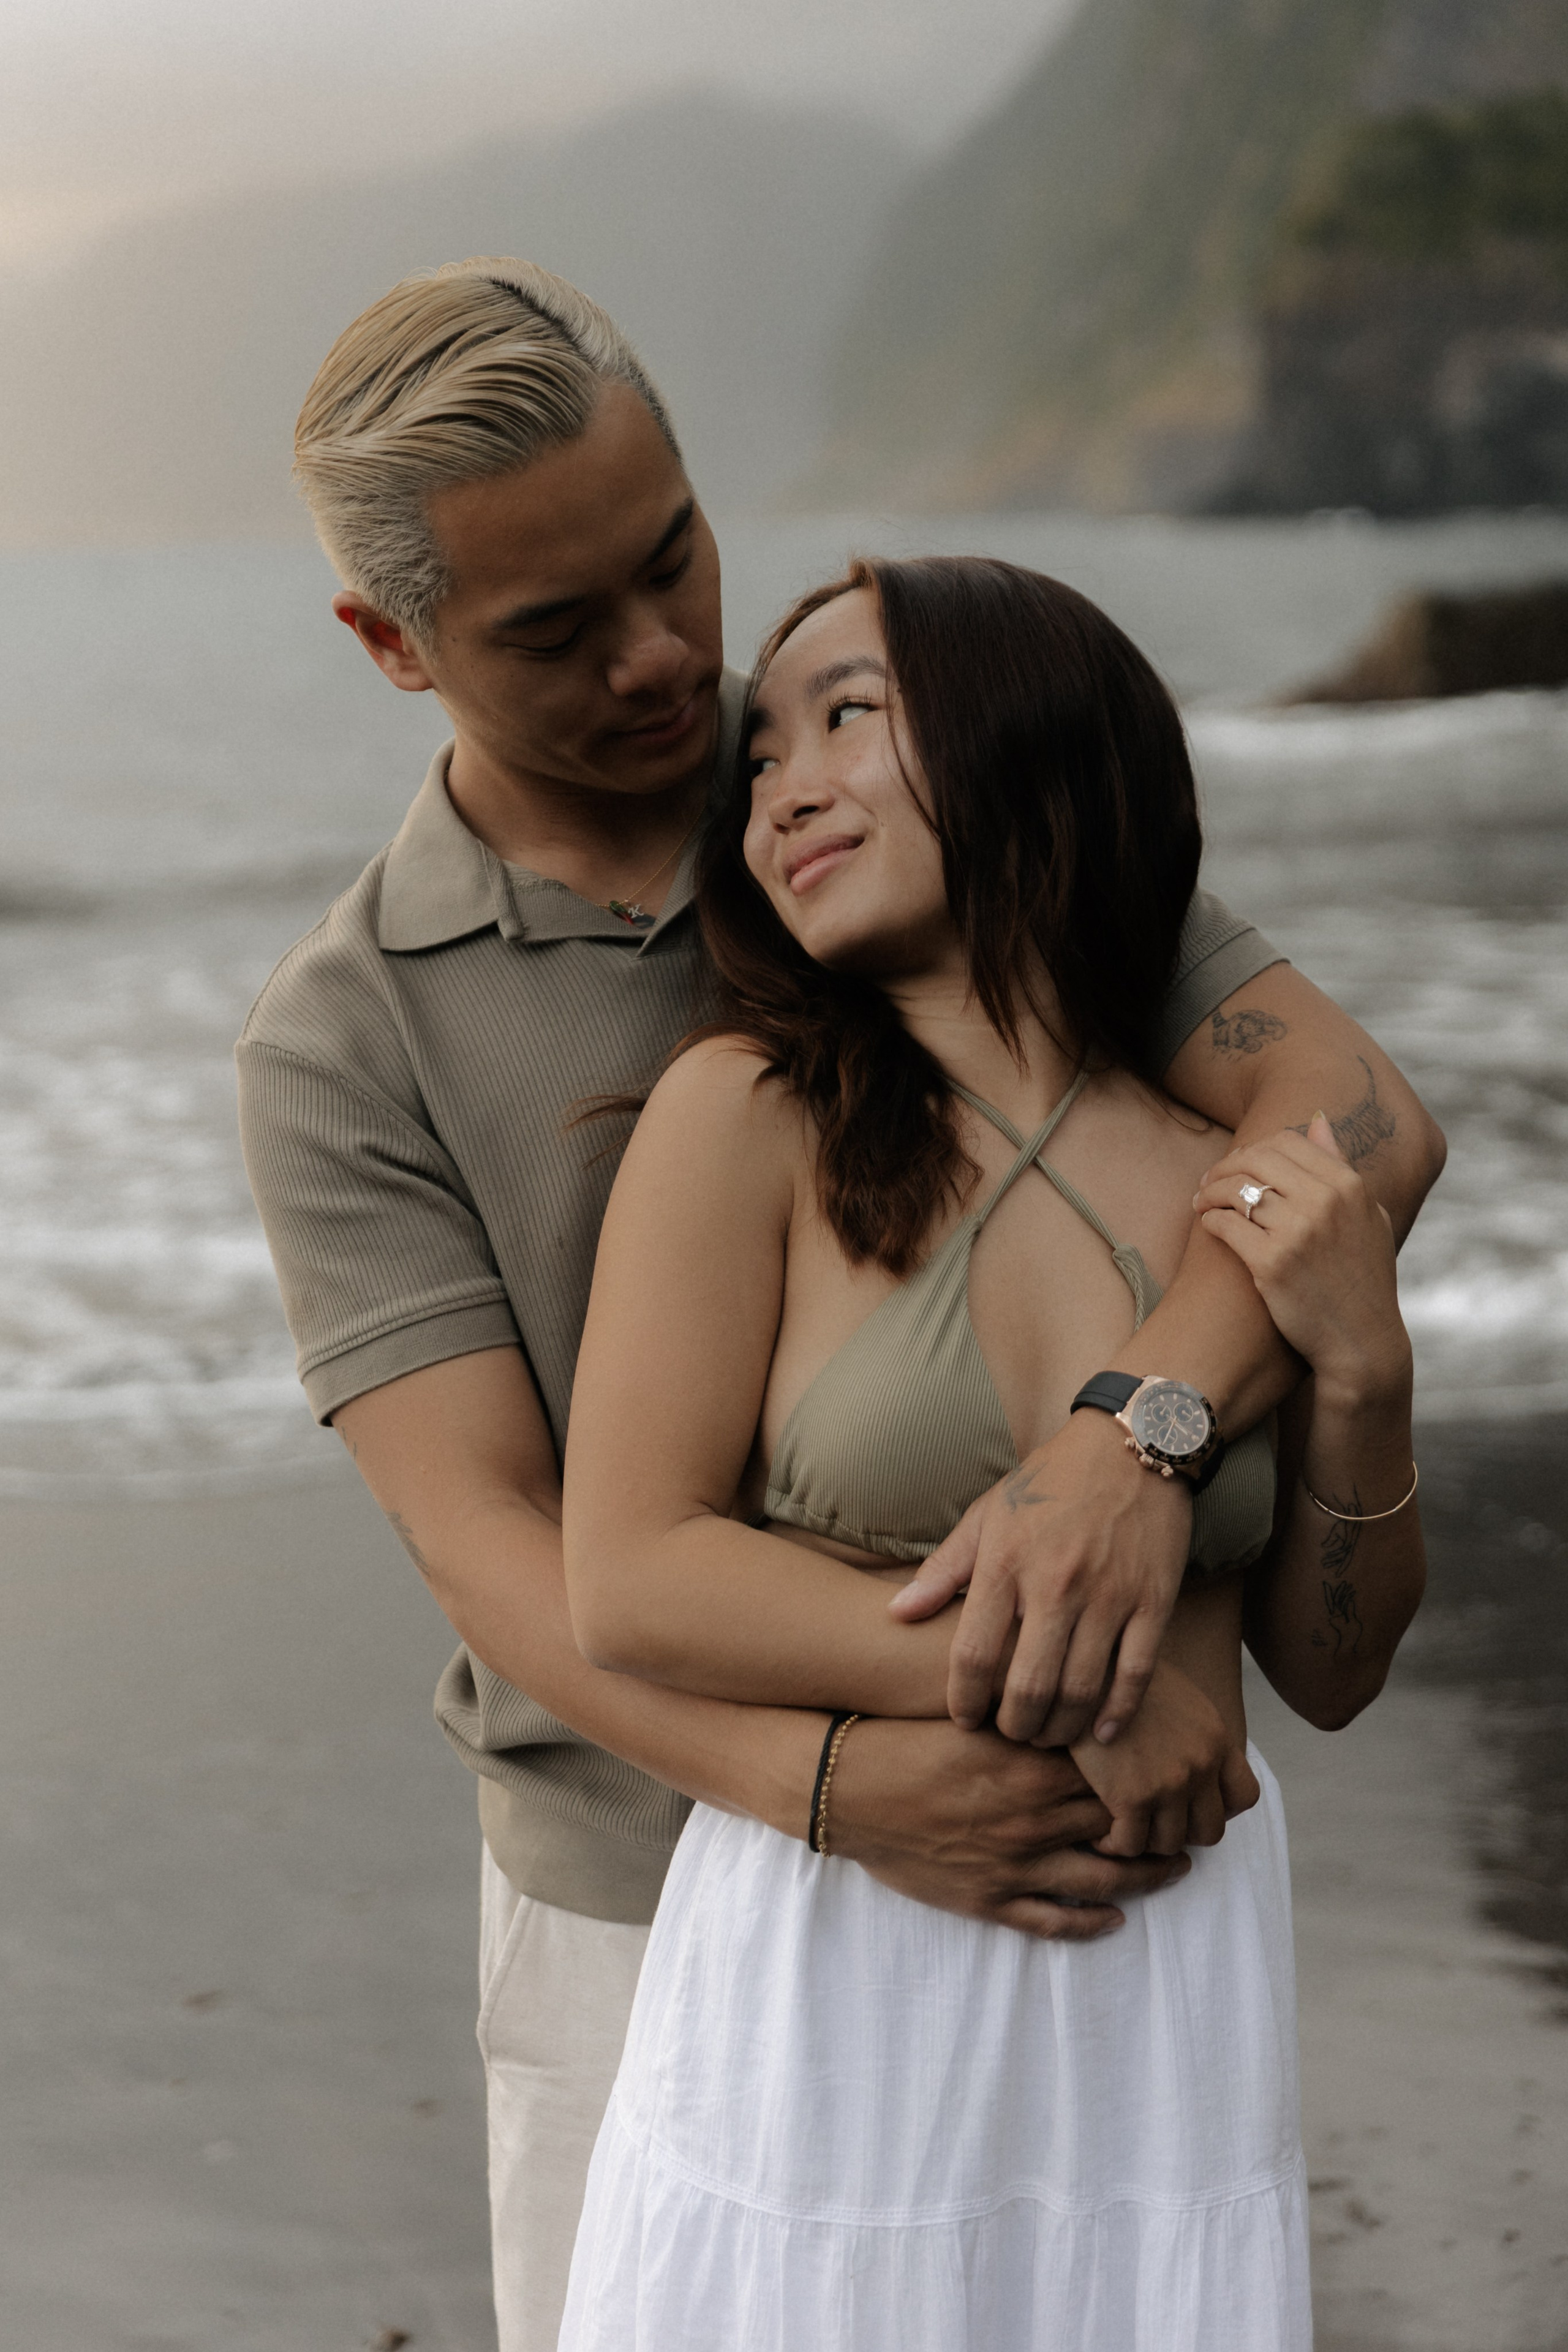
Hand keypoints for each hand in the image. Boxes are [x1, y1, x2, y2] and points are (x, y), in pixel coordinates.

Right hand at [827, 1715, 1191, 1939]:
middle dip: (1164, 1825)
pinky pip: (1053, 1921)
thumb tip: (1073, 1686)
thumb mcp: (974, 1713)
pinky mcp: (988, 1899)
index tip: (1184, 1771)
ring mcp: (1014, 1865)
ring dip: (1147, 1877)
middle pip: (1122, 1828)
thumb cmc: (907, 1736)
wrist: (845, 1786)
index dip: (1157, 1776)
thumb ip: (1027, 1705)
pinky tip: (1115, 1920)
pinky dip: (1090, 1923)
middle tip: (1197, 1820)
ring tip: (1177, 1869)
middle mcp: (1034, 1820)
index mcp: (1033, 1769)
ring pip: (1102, 1881)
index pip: (1118, 1777)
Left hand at [888, 1407, 1191, 1747]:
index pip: (973, 1655)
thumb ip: (944, 1569)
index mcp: (1006, 1562)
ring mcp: (1109, 1596)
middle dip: (1014, 1726)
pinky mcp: (1155, 1601)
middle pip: (1028, 1687)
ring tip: (1046, 1734)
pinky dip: (1117, 1715)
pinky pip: (1136, 1675)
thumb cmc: (1050, 1481)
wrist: (1131, 1444)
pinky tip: (1100, 1734)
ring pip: (1081, 1691)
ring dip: (1060, 1729)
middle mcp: (1056, 1584)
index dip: (964, 1701)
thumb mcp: (988, 1513)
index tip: (964, 1719)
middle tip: (1010, 1732)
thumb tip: (896, 1613)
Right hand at [1068, 1658, 1258, 1857]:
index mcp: (1215, 1738)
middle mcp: (1201, 1765)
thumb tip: (1190, 1758)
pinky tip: (1102, 1832)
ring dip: (1148, 1840)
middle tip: (1155, 1821)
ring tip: (1125, 1826)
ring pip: (1169, 1843)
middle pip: (1210, 1830)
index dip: (1220, 1808)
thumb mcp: (1177, 1694)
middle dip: (1183, 1831)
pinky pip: (1131, 1845)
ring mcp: (1169, 1784)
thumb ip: (1194, 1731)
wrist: (1086, 1668)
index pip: (1245, 1796)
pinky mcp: (1131, 1797)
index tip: (1192, 1805)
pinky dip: (1116, 1845)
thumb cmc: (1123, 1676)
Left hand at [1193, 1115, 1411, 1408]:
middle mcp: (1325, 1202)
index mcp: (1349, 1185)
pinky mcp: (1270, 1263)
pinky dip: (1209, 1220)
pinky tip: (1208, 1226)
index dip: (1253, 1150)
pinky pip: (1224, 1224)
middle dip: (1225, 1166)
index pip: (1286, 1141)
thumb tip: (1316, 1119)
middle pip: (1255, 1158)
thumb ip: (1342, 1165)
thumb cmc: (1364, 1278)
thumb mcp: (1368, 1216)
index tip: (1238, 1166)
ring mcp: (1297, 1232)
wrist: (1361, 1341)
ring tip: (1201, 1203)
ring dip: (1210, 1192)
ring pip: (1235, 1189)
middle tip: (1208, 1182)